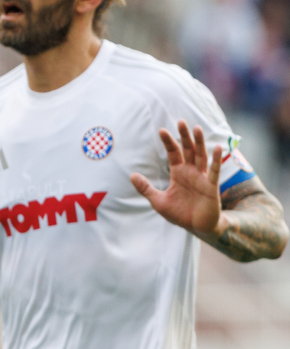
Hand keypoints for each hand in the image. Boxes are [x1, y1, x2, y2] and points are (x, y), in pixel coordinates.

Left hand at [131, 119, 223, 236]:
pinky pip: (214, 171)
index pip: (173, 153)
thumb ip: (145, 188)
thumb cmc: (179, 214)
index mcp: (178, 173)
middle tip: (180, 121)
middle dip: (184, 136)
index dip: (168, 142)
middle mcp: (191, 172)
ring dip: (199, 143)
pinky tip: (218, 147)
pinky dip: (216, 159)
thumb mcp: (158, 201)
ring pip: (201, 156)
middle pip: (188, 150)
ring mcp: (202, 178)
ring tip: (197, 128)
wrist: (196, 228)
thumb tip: (131, 175)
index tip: (161, 130)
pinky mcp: (212, 187)